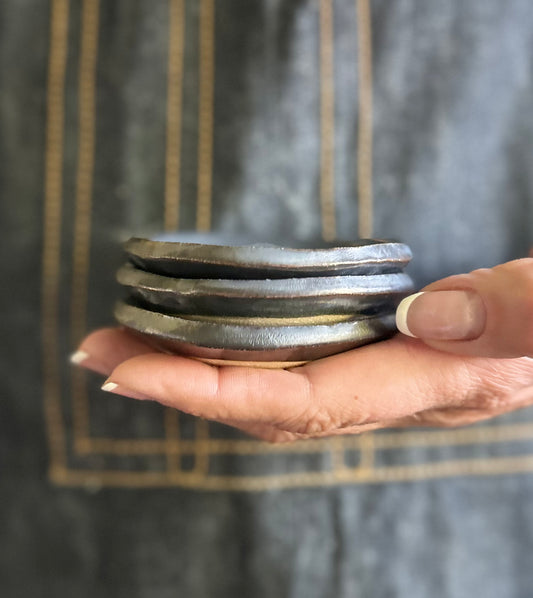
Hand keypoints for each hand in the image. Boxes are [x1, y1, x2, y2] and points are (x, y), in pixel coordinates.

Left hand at [72, 258, 532, 441]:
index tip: (131, 369)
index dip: (207, 391)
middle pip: (262, 406)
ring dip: (196, 370)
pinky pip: (293, 367)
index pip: (296, 403)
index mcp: (429, 385)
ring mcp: (382, 377)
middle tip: (100, 352)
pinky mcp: (379, 355)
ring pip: (269, 389)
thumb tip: (427, 317)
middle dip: (176, 386)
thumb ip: (508, 316)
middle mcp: (392, 393)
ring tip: (130, 343)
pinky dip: (238, 357)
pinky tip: (205, 339)